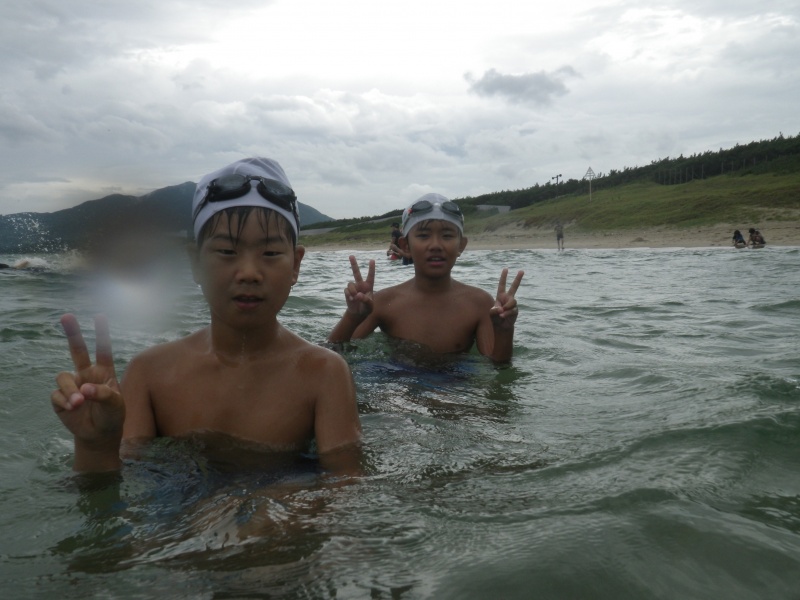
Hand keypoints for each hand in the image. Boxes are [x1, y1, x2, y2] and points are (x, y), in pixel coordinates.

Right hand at [51, 314, 124, 447]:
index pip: (103, 349)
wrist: (99, 434)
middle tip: (67, 316)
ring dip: (70, 390)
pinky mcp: (60, 398)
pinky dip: (65, 401)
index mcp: (104, 372)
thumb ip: (103, 394)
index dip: (101, 333)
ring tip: (79, 402)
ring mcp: (73, 384)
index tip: (100, 316)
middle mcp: (87, 374)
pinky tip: (73, 408)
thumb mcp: (115, 405)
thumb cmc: (112, 416)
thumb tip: (84, 388)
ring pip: (64, 377)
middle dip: (72, 333)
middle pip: (77, 350)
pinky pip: (57, 394)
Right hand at [343, 255, 374, 315]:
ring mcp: (354, 287)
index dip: (371, 268)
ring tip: (355, 298)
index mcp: (368, 286)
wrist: (358, 313)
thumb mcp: (369, 306)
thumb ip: (365, 300)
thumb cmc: (366, 308)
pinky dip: (349, 295)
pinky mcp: (348, 291)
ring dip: (352, 291)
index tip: (372, 260)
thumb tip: (358, 295)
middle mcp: (360, 284)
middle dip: (354, 264)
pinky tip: (352, 300)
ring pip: (350, 284)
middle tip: (351, 255)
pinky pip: (346, 290)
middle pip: (356, 272)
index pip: (370, 276)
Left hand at [490, 268, 523, 329]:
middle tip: (522, 270)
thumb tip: (501, 309)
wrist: (501, 326)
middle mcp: (508, 298)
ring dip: (507, 307)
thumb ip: (494, 311)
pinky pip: (512, 310)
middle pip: (514, 287)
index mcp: (501, 296)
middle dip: (518, 279)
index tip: (506, 269)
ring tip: (501, 314)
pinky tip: (502, 316)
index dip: (503, 277)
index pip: (502, 285)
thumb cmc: (495, 318)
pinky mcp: (515, 311)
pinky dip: (507, 313)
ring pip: (512, 302)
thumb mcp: (491, 313)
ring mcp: (513, 304)